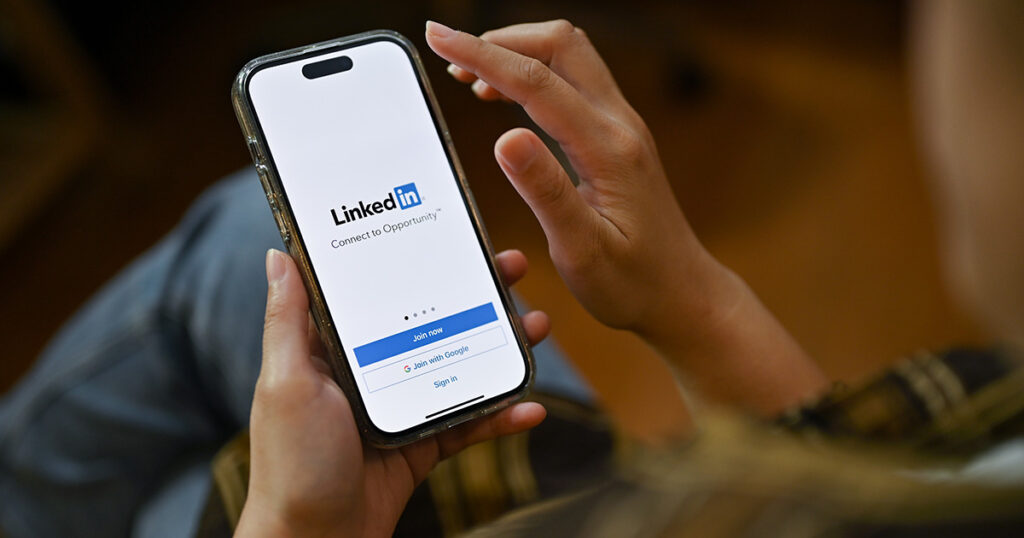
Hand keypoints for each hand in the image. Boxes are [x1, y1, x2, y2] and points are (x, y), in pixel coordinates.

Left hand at [236, 249, 547, 537]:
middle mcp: (371, 370)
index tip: (451, 235)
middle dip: (476, 293)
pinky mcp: (423, 444)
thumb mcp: (286, 383)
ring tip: (536, 328)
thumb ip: (287, 321)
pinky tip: (530, 408)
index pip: (381, 292)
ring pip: (460, 365)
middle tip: (512, 268)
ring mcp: (401, 406)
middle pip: (431, 321)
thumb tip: (279, 255)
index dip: (416, 261)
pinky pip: (470, 422)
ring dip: (501, 347)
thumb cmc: (292, 464)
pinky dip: (501, 416)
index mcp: (336, 349)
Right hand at [425, 20, 827, 414]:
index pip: (536, 82)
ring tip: (470, 75)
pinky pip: (575, 81)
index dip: (482, 55)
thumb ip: (546, 192)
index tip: (439, 39)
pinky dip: (535, 74)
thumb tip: (505, 138)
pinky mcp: (619, 137)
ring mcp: (623, 127)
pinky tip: (507, 99)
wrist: (684, 295)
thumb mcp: (582, 250)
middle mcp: (621, 126)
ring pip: (570, 56)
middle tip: (451, 53)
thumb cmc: (635, 284)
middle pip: (561, 45)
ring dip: (519, 52)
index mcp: (608, 150)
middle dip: (502, 39)